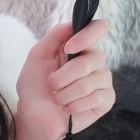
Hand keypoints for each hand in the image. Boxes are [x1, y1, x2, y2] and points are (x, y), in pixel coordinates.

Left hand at [14, 19, 113, 139]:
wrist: (33, 115)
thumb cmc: (35, 85)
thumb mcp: (38, 56)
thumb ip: (54, 36)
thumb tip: (73, 24)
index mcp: (80, 46)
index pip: (98, 28)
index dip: (87, 36)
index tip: (68, 48)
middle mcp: (95, 60)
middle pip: (91, 59)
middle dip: (64, 76)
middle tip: (51, 84)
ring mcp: (102, 80)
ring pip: (90, 81)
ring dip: (66, 93)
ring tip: (57, 99)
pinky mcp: (106, 99)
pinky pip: (96, 97)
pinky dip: (75, 105)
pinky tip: (67, 109)